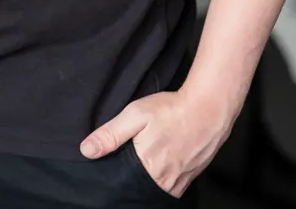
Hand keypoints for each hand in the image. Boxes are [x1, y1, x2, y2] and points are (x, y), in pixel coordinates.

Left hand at [79, 87, 233, 197]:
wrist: (208, 109)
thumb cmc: (171, 110)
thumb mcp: (135, 115)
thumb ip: (111, 134)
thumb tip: (86, 150)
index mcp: (147, 169)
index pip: (123, 181)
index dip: (117, 170)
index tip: (117, 158)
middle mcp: (164, 182)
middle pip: (139, 185)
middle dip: (133, 173)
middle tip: (136, 150)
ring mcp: (179, 182)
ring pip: (156, 186)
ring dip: (149, 175)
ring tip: (149, 152)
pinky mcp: (190, 178)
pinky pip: (171, 184)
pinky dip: (163, 175)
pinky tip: (162, 157)